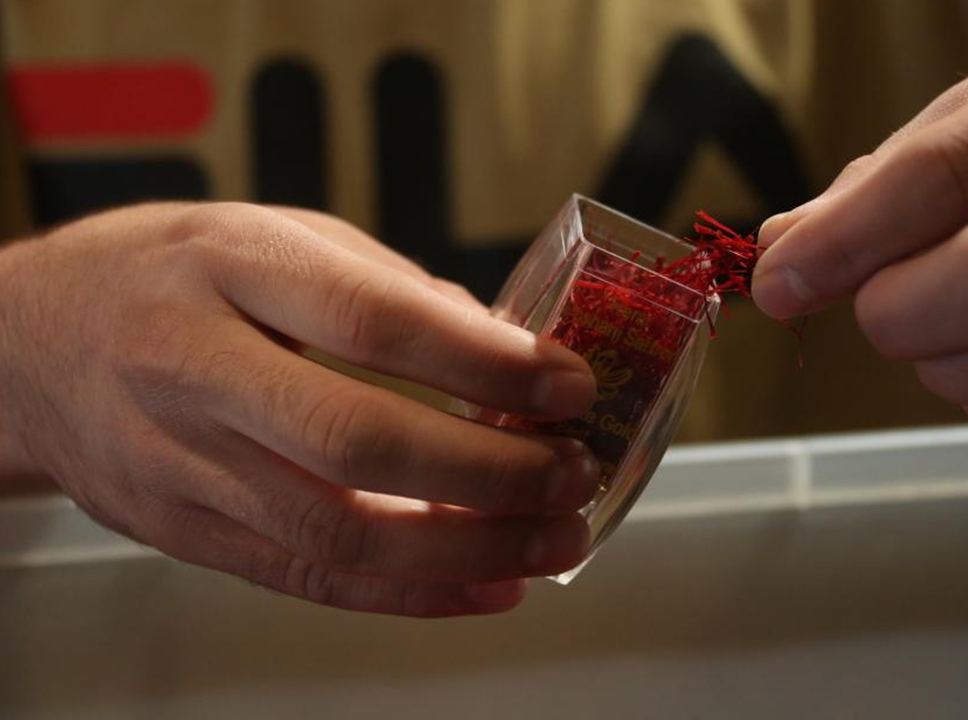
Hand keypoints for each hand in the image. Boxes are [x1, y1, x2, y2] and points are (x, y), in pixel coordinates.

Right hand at [0, 202, 599, 614]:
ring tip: (552, 541)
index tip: (567, 384)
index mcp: (227, 270)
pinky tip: (484, 584)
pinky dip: (408, 592)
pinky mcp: (185, 532)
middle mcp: (195, 370)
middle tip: (571, 475)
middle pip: (357, 442)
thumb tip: (504, 346)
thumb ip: (387, 287)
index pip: (371, 321)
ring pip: (338, 533)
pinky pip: (307, 578)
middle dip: (488, 471)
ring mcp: (182, 465)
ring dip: (466, 548)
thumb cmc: (162, 274)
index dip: (482, 362)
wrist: (24, 346)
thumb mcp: (271, 234)